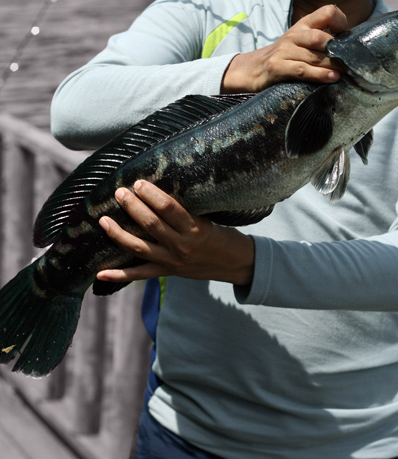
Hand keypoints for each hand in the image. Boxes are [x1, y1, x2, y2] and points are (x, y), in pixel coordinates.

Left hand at [97, 180, 254, 286]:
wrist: (235, 264)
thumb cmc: (222, 235)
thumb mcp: (208, 218)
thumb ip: (185, 210)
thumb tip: (157, 190)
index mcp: (196, 229)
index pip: (169, 209)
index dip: (151, 195)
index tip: (138, 182)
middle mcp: (182, 246)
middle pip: (151, 225)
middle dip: (133, 207)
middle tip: (119, 193)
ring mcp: (172, 261)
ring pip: (139, 248)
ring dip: (118, 234)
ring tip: (103, 220)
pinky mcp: (167, 272)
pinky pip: (140, 275)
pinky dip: (119, 275)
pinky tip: (100, 272)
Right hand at [221, 3, 346, 92]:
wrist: (253, 68)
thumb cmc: (286, 56)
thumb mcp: (302, 41)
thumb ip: (323, 40)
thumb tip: (352, 48)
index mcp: (304, 24)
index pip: (327, 11)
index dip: (340, 21)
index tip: (346, 37)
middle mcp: (294, 34)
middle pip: (321, 38)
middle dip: (337, 52)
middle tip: (351, 63)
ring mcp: (284, 50)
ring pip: (314, 56)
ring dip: (333, 66)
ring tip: (347, 73)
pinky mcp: (277, 67)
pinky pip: (302, 70)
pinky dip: (319, 75)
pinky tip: (332, 78)